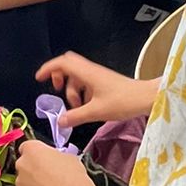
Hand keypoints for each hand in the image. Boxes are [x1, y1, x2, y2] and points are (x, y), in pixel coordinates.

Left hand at [14, 140, 98, 185]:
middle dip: (33, 170)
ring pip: (24, 182)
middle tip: (49, 175)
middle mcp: (22, 164)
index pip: (26, 147)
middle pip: (24, 165)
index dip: (36, 154)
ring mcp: (20, 182)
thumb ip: (56, 156)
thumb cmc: (71, 177)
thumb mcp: (68, 157)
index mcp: (32, 149)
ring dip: (33, 185)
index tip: (43, 158)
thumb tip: (58, 161)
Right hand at [36, 50, 152, 131]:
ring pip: (77, 77)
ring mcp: (98, 76)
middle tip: (58, 91)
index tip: (39, 78)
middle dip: (60, 78)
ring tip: (76, 107)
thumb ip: (76, 116)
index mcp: (87, 73)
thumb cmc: (123, 101)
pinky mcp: (104, 82)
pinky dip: (82, 93)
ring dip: (72, 91)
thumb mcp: (96, 111)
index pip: (62, 63)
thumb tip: (60, 122)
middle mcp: (91, 71)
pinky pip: (86, 83)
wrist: (146, 98)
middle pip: (68, 66)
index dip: (48, 68)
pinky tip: (87, 107)